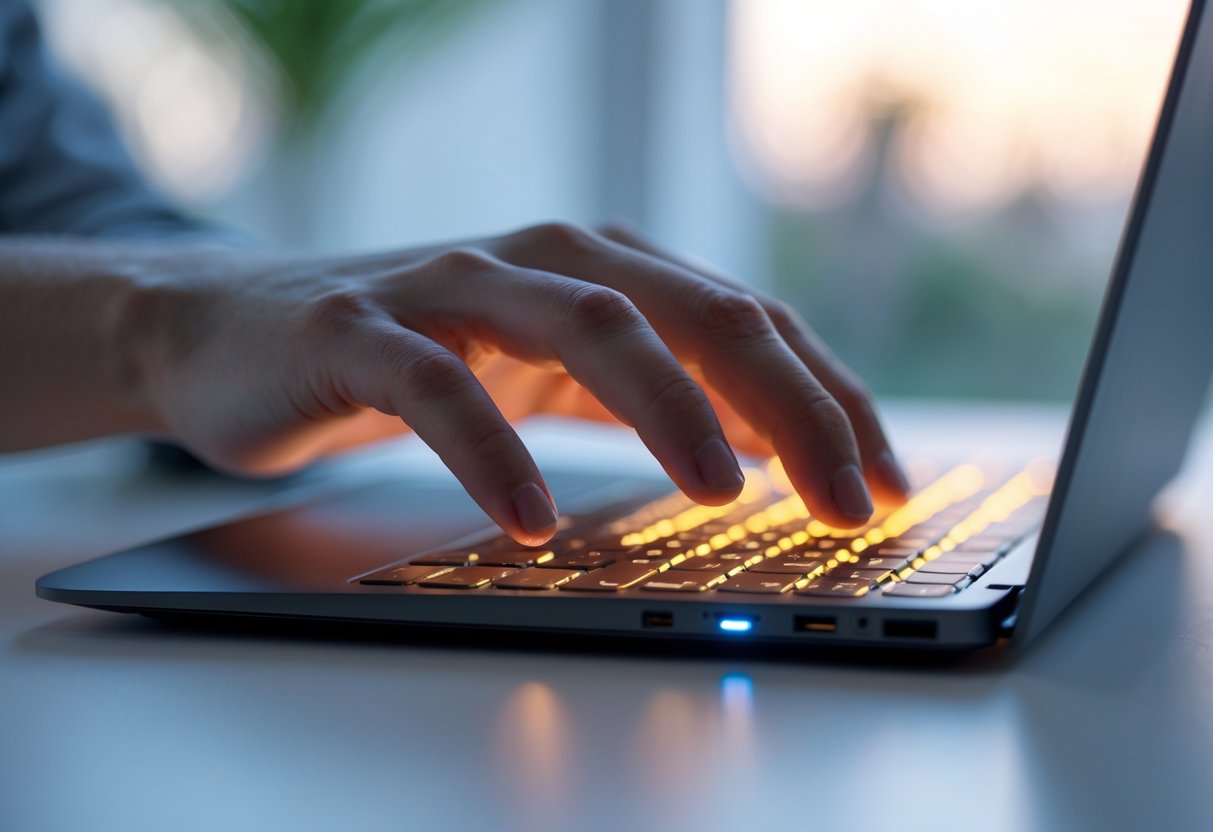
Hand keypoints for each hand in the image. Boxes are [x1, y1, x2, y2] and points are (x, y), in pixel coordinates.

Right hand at [132, 223, 909, 543]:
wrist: (239, 327)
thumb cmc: (419, 353)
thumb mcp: (555, 370)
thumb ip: (649, 389)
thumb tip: (768, 444)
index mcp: (605, 267)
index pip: (750, 321)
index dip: (831, 400)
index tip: (883, 485)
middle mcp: (545, 258)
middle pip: (700, 311)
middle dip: (792, 405)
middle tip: (846, 501)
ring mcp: (452, 284)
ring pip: (588, 323)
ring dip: (669, 407)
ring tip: (722, 493)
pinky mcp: (358, 329)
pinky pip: (435, 385)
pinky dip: (491, 449)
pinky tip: (532, 517)